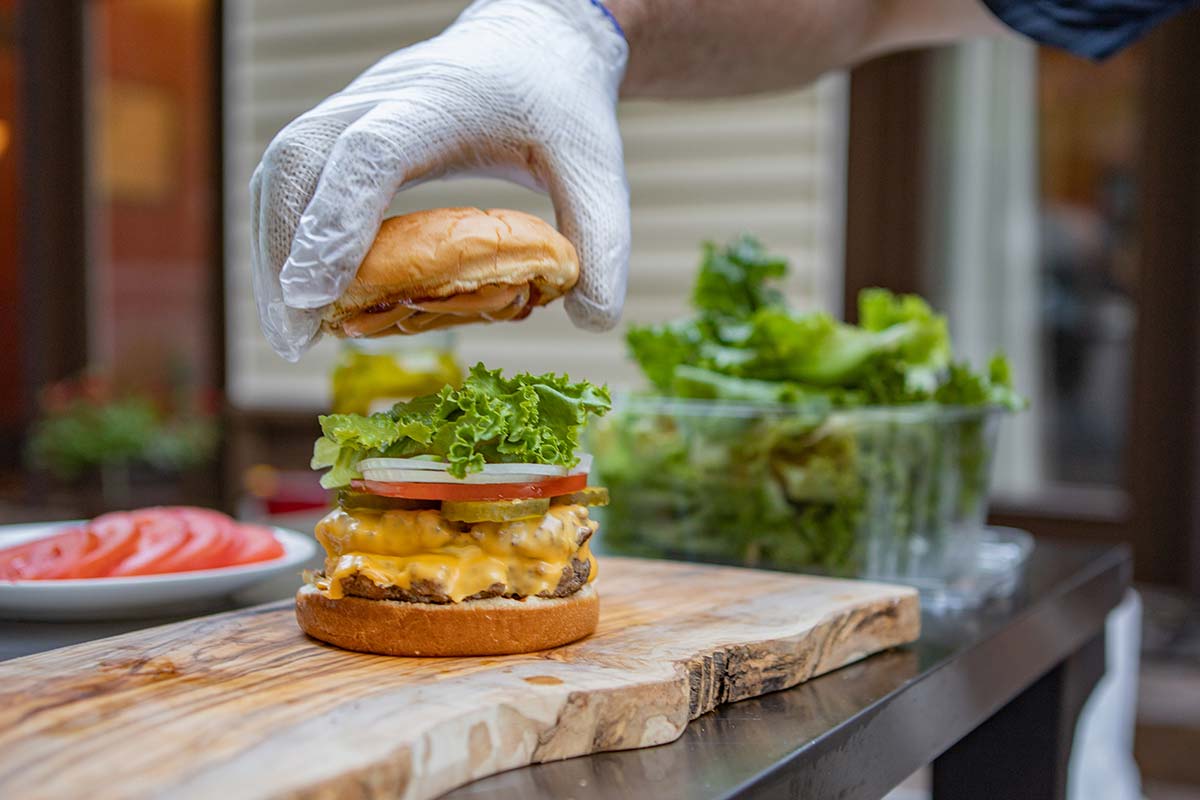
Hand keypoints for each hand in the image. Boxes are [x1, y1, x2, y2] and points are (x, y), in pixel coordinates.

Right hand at [250, 0, 629, 360]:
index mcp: (449, 101)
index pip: (373, 152)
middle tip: (296, 337)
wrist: (534, 41)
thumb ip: (603, 242)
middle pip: (303, 159)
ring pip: (284, 166)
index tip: (318, 295)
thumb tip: (593, 322)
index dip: (339, 220)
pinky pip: (293, 172)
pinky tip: (302, 291)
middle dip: (286, 251)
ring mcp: (356, 103)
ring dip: (274, 248)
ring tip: (292, 330)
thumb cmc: (563, 108)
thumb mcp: (601, 172)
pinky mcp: (345, 121)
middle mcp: (387, 94)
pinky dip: (285, 232)